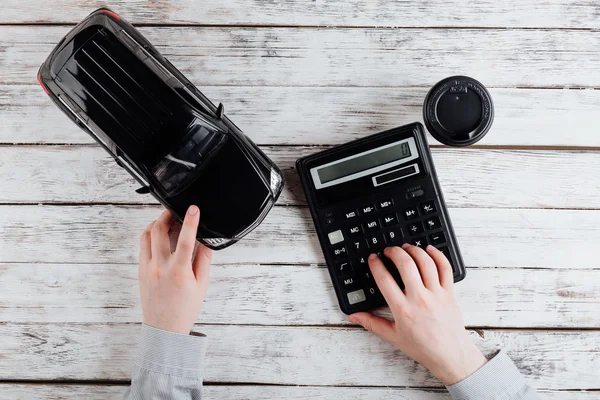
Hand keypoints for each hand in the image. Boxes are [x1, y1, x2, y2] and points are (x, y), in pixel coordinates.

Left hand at [138, 205, 211, 333]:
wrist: (164, 329)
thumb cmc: (184, 310)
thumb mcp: (201, 285)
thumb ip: (203, 260)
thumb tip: (205, 241)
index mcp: (178, 271)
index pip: (184, 238)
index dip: (190, 220)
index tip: (193, 209)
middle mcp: (160, 267)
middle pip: (158, 230)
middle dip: (166, 215)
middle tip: (175, 210)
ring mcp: (147, 268)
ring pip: (146, 236)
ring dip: (155, 224)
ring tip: (166, 222)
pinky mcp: (140, 271)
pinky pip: (142, 247)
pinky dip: (150, 237)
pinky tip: (159, 238)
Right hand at [348, 244, 486, 385]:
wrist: (450, 356)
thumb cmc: (423, 347)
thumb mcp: (393, 337)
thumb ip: (372, 323)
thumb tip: (354, 317)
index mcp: (403, 310)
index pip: (385, 280)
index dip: (376, 265)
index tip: (373, 258)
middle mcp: (419, 299)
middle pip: (406, 265)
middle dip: (394, 252)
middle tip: (389, 250)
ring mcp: (436, 294)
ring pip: (425, 263)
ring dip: (414, 251)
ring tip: (406, 247)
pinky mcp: (449, 293)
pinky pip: (445, 268)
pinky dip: (438, 255)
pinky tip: (429, 250)